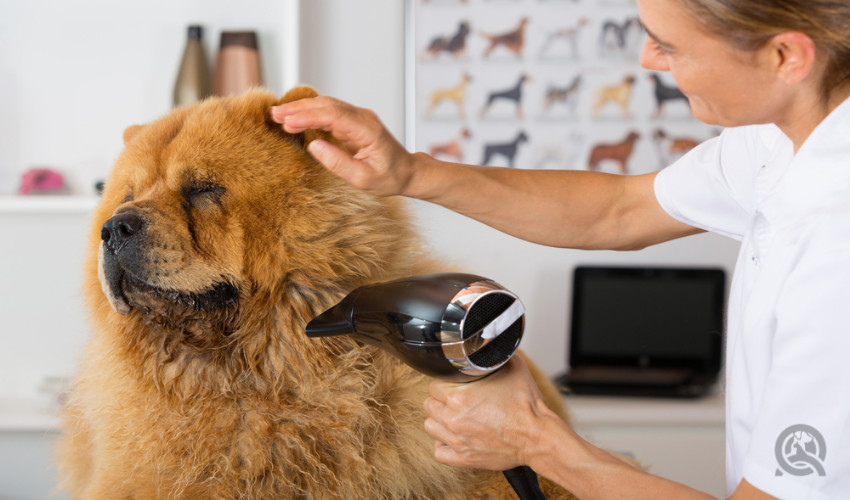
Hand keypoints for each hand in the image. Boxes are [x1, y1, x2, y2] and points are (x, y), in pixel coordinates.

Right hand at [270, 96, 416, 196]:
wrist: (407, 172)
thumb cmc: (388, 178)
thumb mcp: (363, 179)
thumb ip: (338, 163)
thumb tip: (314, 146)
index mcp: (368, 130)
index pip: (334, 115)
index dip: (308, 116)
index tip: (287, 122)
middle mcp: (363, 118)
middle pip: (327, 105)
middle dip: (299, 108)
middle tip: (274, 113)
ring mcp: (358, 117)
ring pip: (326, 105)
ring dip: (302, 108)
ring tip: (278, 114)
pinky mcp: (352, 122)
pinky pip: (329, 112)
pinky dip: (310, 113)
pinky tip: (294, 116)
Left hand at [422, 356, 550, 470]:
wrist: (537, 436)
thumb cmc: (527, 407)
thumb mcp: (514, 368)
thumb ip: (497, 355)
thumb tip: (493, 344)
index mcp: (460, 396)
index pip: (434, 384)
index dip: (444, 382)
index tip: (452, 384)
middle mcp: (454, 418)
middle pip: (430, 405)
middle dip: (441, 400)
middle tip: (455, 400)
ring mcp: (457, 440)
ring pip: (430, 427)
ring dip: (439, 420)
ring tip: (452, 417)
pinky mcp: (464, 458)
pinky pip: (439, 452)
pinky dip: (443, 444)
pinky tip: (453, 437)